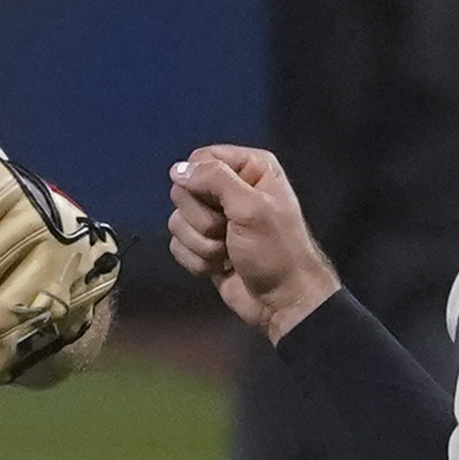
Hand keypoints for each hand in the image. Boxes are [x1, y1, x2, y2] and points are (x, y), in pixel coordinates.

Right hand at [165, 144, 342, 341]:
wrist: (281, 300)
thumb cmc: (276, 251)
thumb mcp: (250, 208)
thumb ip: (214, 180)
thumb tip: (177, 170)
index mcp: (249, 168)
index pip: (200, 159)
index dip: (200, 183)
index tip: (219, 203)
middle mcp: (230, 188)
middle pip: (183, 191)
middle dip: (203, 220)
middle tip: (229, 233)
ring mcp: (215, 218)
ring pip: (178, 221)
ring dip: (202, 244)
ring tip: (229, 254)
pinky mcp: (203, 245)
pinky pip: (178, 245)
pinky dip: (197, 260)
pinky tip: (221, 266)